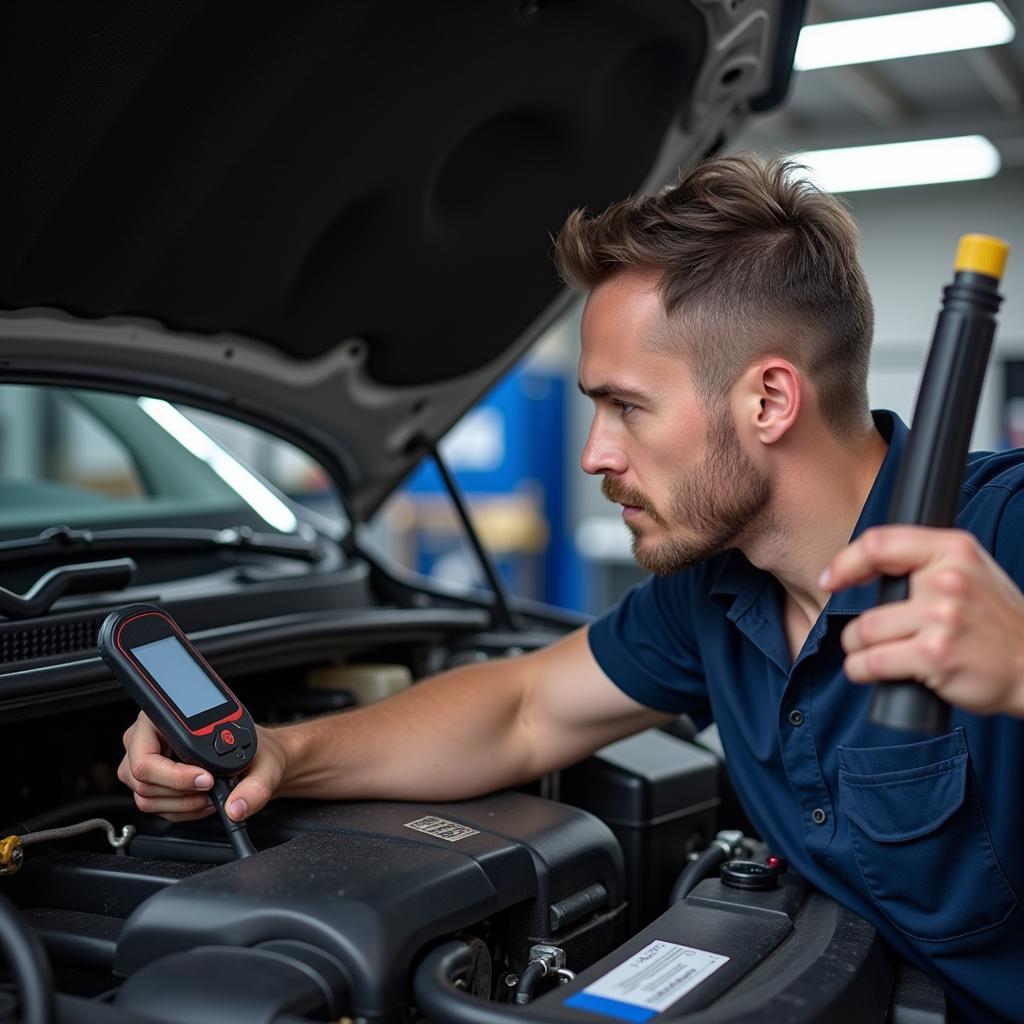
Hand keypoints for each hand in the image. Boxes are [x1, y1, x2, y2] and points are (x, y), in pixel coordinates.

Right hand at [118, 712, 286, 821]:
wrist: (257, 757)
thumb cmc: (254, 747)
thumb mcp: (264, 762)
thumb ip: (255, 786)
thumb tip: (236, 808)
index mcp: (161, 717)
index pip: (146, 756)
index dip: (174, 774)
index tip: (207, 779)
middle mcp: (147, 738)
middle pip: (142, 780)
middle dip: (180, 792)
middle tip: (211, 788)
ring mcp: (146, 761)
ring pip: (146, 797)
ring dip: (181, 804)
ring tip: (209, 794)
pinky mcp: (152, 781)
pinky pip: (154, 806)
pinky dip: (181, 809)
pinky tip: (202, 799)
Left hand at [821, 526, 1023, 717]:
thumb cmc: (994, 623)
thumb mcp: (968, 572)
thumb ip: (924, 563)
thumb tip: (862, 567)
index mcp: (953, 549)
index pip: (878, 543)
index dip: (845, 563)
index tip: (831, 580)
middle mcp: (947, 579)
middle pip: (866, 606)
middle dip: (861, 632)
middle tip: (883, 642)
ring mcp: (941, 617)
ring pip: (863, 635)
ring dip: (860, 653)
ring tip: (882, 658)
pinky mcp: (934, 654)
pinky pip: (870, 663)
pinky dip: (862, 671)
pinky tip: (875, 673)